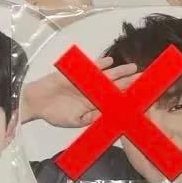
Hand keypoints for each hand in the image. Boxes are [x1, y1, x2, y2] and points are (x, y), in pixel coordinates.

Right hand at [20, 56, 136, 125]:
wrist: (36, 103)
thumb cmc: (56, 114)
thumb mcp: (77, 121)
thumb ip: (93, 118)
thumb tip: (111, 117)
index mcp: (96, 105)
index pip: (116, 101)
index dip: (128, 98)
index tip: (144, 96)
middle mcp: (95, 93)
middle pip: (116, 87)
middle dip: (130, 82)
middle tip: (145, 78)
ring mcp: (86, 83)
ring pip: (106, 76)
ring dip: (120, 72)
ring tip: (133, 68)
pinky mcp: (76, 75)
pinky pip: (89, 68)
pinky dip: (99, 65)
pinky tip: (110, 61)